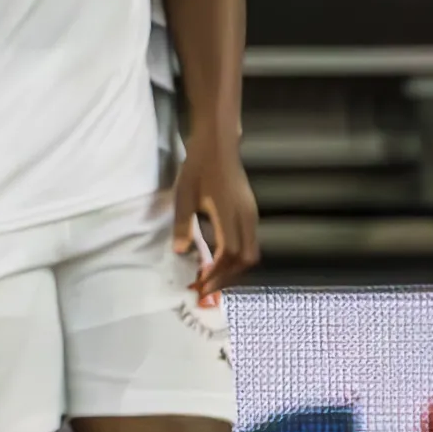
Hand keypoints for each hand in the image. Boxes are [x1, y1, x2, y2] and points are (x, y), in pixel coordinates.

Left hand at [174, 150, 260, 301]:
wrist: (218, 144)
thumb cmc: (199, 167)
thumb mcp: (184, 195)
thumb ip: (183, 224)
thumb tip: (180, 252)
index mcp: (230, 213)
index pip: (230, 253)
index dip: (216, 272)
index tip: (200, 285)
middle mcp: (247, 217)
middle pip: (247, 258)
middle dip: (227, 277)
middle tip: (205, 288)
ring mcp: (251, 214)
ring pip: (252, 252)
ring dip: (233, 269)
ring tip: (212, 278)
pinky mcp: (250, 212)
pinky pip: (250, 242)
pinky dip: (237, 258)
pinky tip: (220, 260)